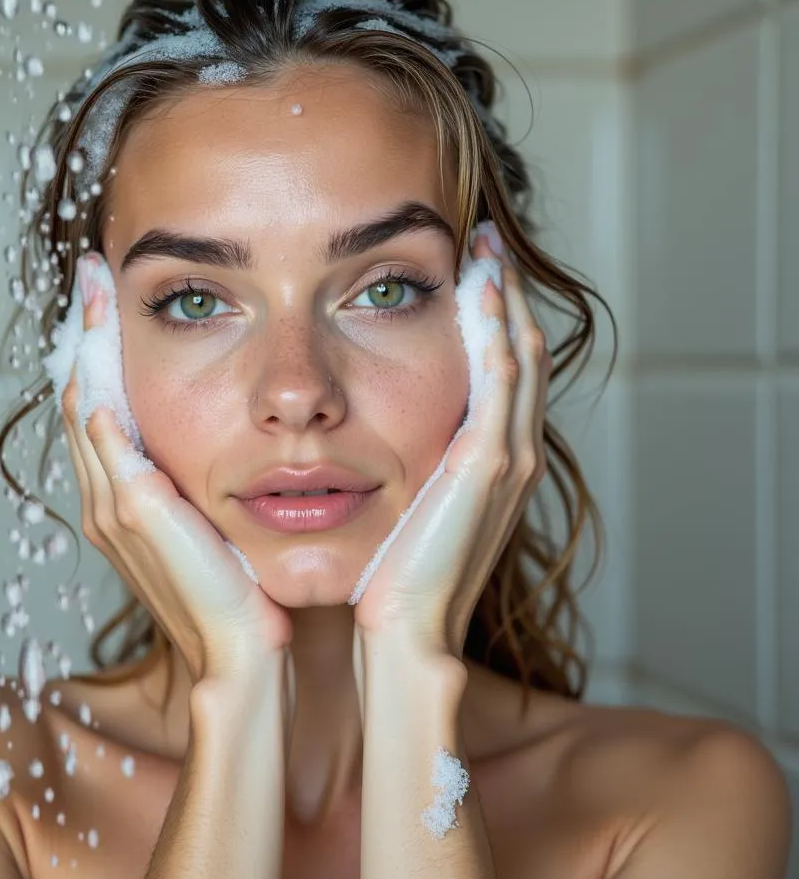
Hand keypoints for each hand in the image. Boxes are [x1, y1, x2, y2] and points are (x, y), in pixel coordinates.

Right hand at [60, 256, 293, 685]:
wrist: (247, 650)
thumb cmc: (238, 585)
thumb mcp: (216, 518)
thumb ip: (204, 475)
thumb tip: (237, 421)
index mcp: (127, 495)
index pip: (102, 406)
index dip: (100, 350)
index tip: (107, 296)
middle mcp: (110, 499)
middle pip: (84, 398)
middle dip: (87, 336)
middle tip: (93, 276)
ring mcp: (117, 509)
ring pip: (90, 414)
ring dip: (91, 355)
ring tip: (96, 297)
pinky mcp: (139, 518)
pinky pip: (113, 451)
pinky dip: (106, 411)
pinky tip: (105, 371)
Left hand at [351, 225, 550, 659]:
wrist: (401, 636)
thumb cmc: (389, 576)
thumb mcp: (400, 506)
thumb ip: (401, 463)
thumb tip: (357, 427)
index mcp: (489, 463)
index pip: (502, 372)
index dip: (492, 319)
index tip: (470, 271)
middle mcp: (510, 455)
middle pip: (521, 353)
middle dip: (505, 295)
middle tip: (487, 243)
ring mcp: (506, 459)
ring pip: (517, 358)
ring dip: (504, 301)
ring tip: (486, 252)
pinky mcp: (487, 465)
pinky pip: (499, 381)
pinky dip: (494, 332)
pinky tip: (479, 291)